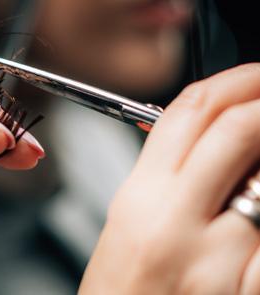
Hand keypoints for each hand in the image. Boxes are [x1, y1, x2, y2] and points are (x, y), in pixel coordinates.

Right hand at [80, 64, 259, 293]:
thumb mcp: (131, 224)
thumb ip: (172, 173)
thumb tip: (227, 132)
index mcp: (137, 203)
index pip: (190, 110)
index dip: (235, 80)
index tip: (255, 77)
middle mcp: (177, 226)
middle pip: (237, 129)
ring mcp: (221, 262)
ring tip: (253, 184)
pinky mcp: (252, 289)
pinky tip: (254, 226)